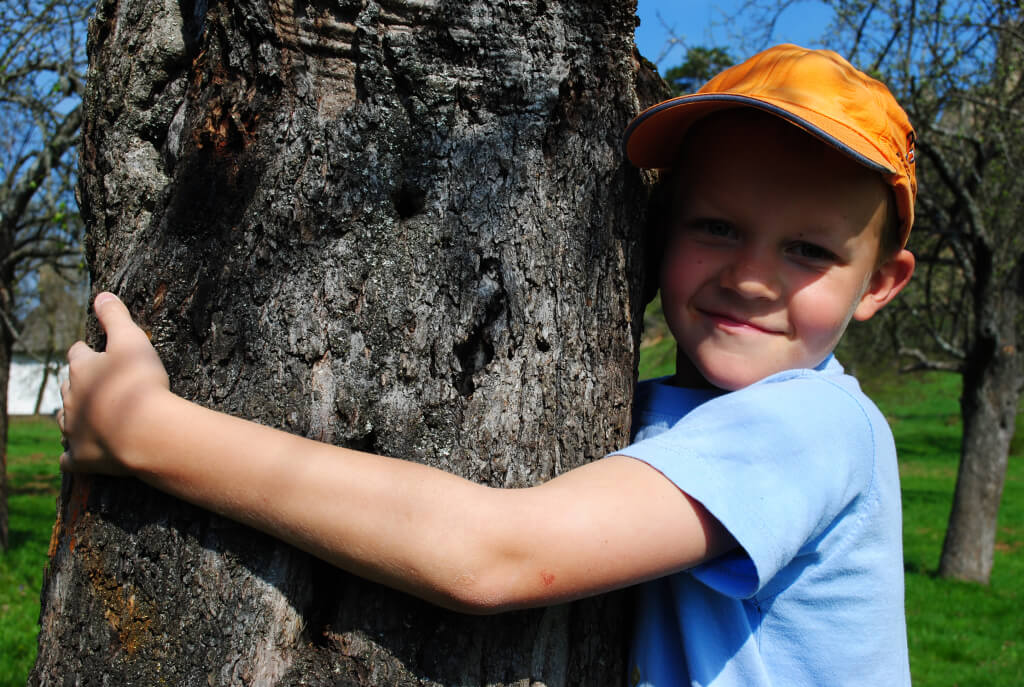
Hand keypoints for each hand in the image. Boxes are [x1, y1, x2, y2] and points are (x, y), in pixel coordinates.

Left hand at [59, 292, 169, 474]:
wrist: (146, 433)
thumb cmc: (140, 384)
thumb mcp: (132, 340)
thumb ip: (116, 316)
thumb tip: (101, 294)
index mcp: (82, 369)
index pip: (78, 354)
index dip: (86, 351)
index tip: (91, 350)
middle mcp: (71, 399)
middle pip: (68, 386)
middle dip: (77, 382)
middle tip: (92, 382)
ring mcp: (74, 430)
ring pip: (64, 420)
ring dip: (72, 415)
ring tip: (83, 414)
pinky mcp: (82, 458)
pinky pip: (69, 457)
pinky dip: (71, 454)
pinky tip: (74, 454)